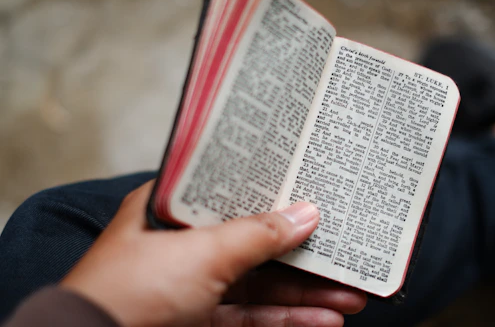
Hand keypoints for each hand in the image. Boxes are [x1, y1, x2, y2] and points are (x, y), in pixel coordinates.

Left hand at [61, 181, 365, 326]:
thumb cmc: (132, 290)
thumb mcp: (203, 253)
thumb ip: (259, 234)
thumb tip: (307, 214)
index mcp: (174, 210)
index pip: (233, 192)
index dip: (274, 192)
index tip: (313, 193)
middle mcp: (184, 244)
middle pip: (256, 243)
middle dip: (304, 254)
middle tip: (346, 255)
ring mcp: (194, 285)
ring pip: (261, 285)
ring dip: (305, 293)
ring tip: (350, 295)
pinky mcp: (200, 321)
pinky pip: (252, 317)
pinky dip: (287, 319)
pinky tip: (323, 319)